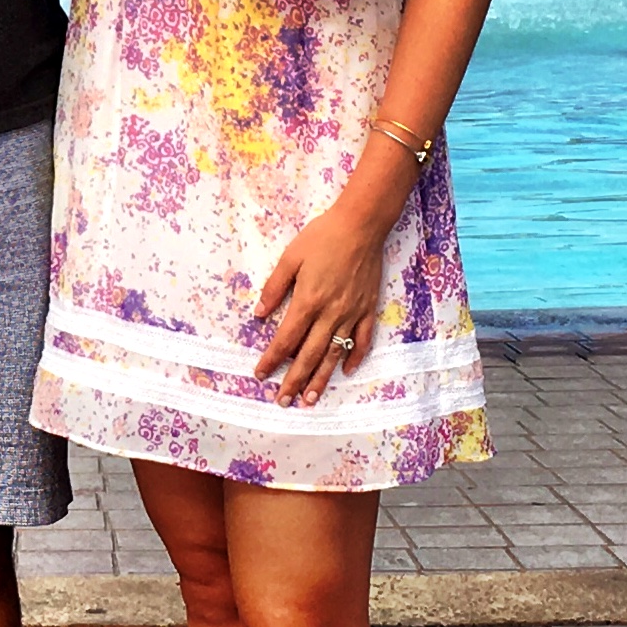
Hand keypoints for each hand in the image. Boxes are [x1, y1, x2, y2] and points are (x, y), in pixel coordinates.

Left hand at [253, 195, 392, 402]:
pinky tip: (346, 371)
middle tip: (283, 401)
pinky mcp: (368, 308)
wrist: (362, 225)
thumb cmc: (323, 237)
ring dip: (321, 378)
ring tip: (311, 399)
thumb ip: (274, 288)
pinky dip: (355, 356)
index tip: (260, 374)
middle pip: (309, 354)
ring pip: (334, 353)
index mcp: (308, 301)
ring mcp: (352, 313)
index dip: (272, 359)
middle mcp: (330, 313)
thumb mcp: (291, 257)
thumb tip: (258, 314)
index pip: (286, 338)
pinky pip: (363, 339)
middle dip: (294, 380)